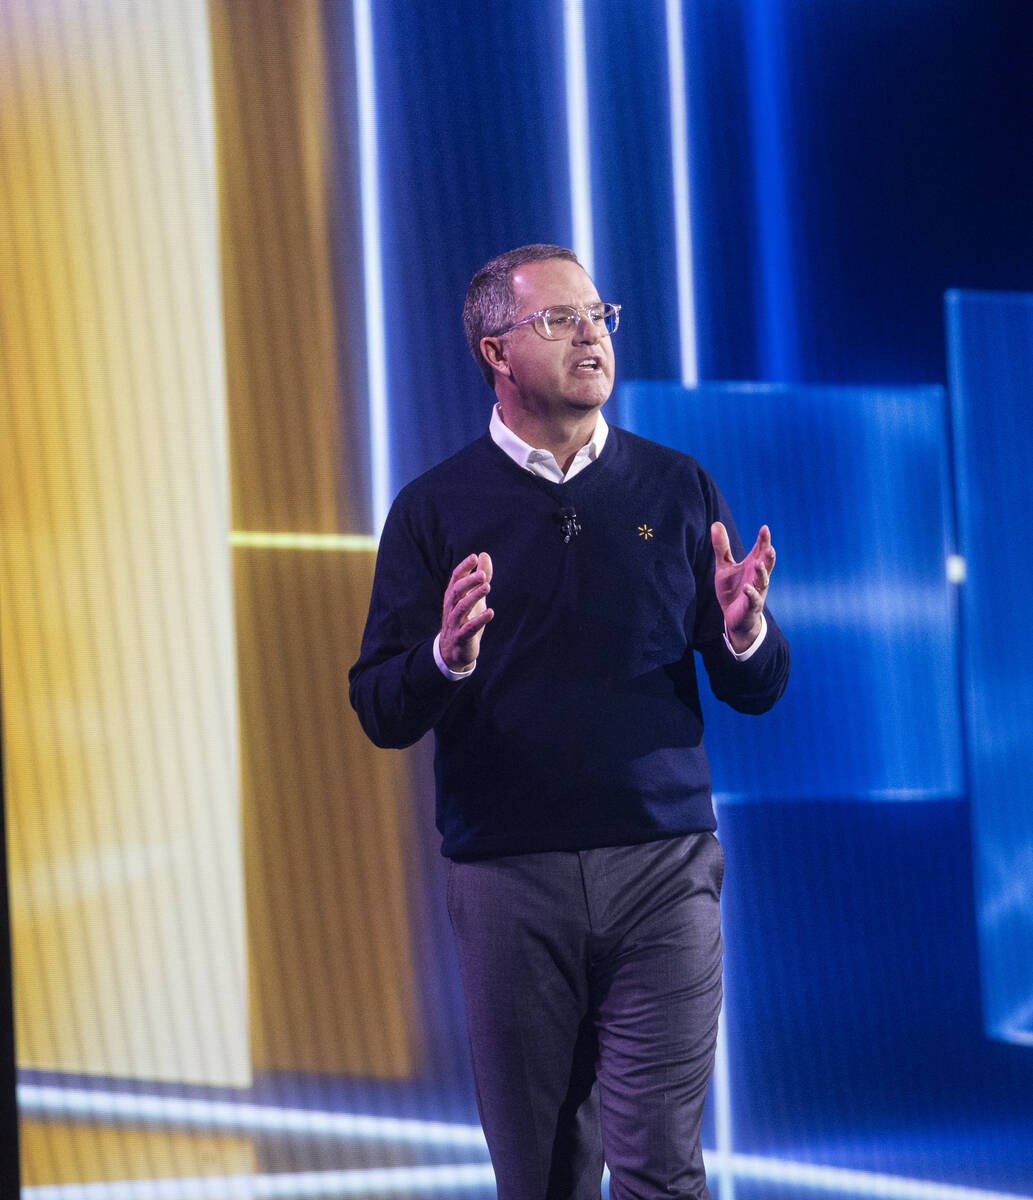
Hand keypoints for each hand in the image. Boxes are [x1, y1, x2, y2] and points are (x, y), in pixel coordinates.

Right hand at [440, 552, 493, 671]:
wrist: (453, 651)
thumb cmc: (465, 619)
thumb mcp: (473, 597)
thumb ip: (479, 577)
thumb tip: (484, 555)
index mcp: (453, 596)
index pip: (455, 578)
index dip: (464, 567)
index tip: (474, 557)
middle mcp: (451, 607)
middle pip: (456, 591)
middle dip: (469, 581)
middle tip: (482, 574)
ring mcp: (454, 623)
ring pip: (461, 608)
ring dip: (474, 596)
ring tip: (487, 587)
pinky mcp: (461, 638)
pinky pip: (468, 628)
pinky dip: (479, 620)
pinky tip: (490, 612)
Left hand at [711, 522, 774, 652]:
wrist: (734, 617)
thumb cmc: (733, 590)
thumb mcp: (724, 567)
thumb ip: (722, 547)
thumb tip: (716, 523)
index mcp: (752, 566)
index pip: (760, 551)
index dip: (763, 540)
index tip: (765, 528)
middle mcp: (757, 577)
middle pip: (766, 564)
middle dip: (768, 556)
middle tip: (769, 546)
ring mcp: (756, 591)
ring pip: (763, 581)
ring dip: (762, 572)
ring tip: (758, 563)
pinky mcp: (750, 605)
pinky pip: (754, 599)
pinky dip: (752, 593)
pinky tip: (748, 587)